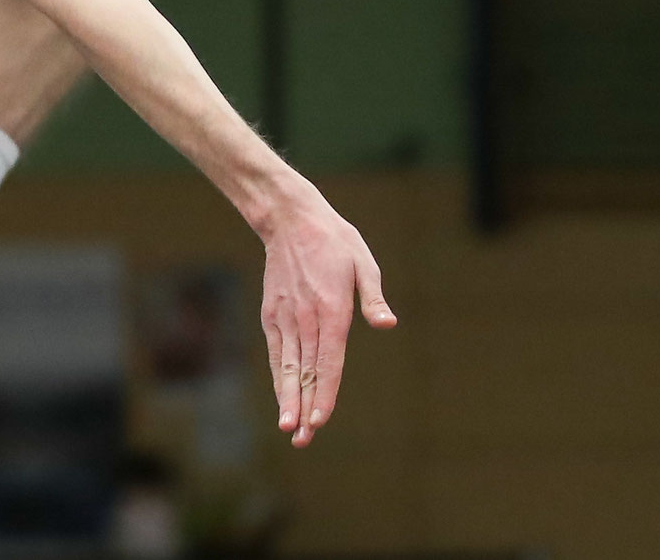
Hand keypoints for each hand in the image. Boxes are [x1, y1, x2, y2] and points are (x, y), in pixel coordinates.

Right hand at [257, 187, 395, 446]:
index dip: (325, 393)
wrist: (290, 220)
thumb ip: (373, 297)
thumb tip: (387, 324)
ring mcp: (285, 317)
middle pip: (304, 371)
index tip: (320, 420)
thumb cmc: (334, 242)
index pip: (328, 362)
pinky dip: (278, 375)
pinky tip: (282, 396)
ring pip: (286, 366)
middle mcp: (306, 319)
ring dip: (287, 398)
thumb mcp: (363, 262)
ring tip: (288, 428)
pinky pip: (276, 351)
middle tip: (301, 438)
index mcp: (331, 310)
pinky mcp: (272, 313)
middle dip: (303, 407)